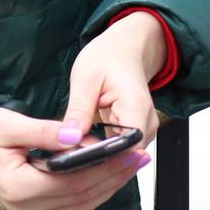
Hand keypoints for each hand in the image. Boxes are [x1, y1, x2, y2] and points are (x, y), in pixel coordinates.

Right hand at [0, 106, 151, 209]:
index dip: (107, 166)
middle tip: (140, 157)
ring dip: (107, 186)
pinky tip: (104, 175)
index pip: (76, 180)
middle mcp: (27, 207)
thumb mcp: (7, 124)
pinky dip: (91, 190)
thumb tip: (81, 136)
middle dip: (115, 176)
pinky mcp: (30, 207)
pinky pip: (69, 204)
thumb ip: (47, 133)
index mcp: (21, 187)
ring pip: (80, 204)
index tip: (129, 150)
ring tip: (130, 165)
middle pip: (84, 196)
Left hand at [61, 12, 164, 150]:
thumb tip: (69, 137)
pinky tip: (80, 148)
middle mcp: (146, 124)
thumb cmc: (108, 57)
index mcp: (136, 107)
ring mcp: (143, 130)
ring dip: (97, 157)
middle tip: (64, 158)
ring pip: (121, 157)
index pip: (126, 148)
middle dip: (95, 161)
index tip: (75, 159)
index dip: (101, 158)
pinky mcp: (134, 133)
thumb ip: (79, 109)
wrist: (124, 49)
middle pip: (124, 156)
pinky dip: (100, 151)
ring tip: (69, 153)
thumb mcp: (85, 78)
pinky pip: (118, 150)